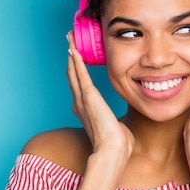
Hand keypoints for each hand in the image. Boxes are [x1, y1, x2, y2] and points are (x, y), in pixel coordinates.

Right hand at [67, 31, 133, 159]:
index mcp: (86, 109)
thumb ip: (114, 124)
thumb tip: (120, 128)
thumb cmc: (116, 144)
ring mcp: (83, 99)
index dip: (76, 69)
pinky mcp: (89, 97)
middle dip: (71, 56)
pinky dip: (76, 61)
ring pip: (74, 71)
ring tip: (69, 38)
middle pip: (73, 74)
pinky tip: (74, 50)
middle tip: (69, 40)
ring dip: (72, 53)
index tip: (76, 56)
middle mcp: (80, 102)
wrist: (112, 151)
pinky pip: (80, 75)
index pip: (80, 84)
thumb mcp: (115, 129)